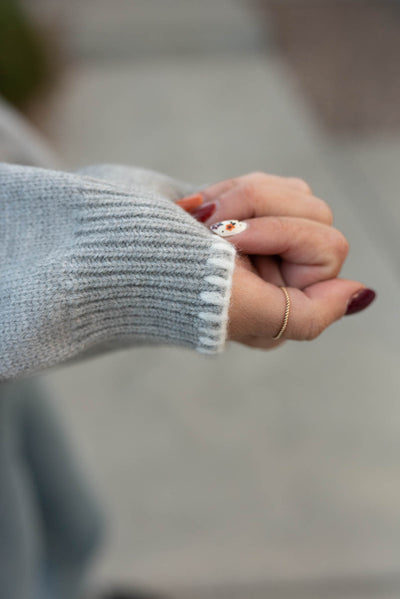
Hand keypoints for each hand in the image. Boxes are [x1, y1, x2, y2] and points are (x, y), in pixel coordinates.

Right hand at [177, 172, 375, 348]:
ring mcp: (262, 243)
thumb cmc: (174, 283)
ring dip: (245, 196)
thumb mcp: (249, 313)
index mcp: (282, 307)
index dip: (282, 235)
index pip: (327, 250)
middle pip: (316, 215)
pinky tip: (200, 209)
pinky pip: (270, 183)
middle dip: (258, 211)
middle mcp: (279, 276)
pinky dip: (234, 188)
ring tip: (201, 218)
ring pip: (297, 193)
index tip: (231, 241)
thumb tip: (362, 294)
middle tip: (210, 228)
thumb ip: (310, 316)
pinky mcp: (244, 215)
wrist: (113, 250)